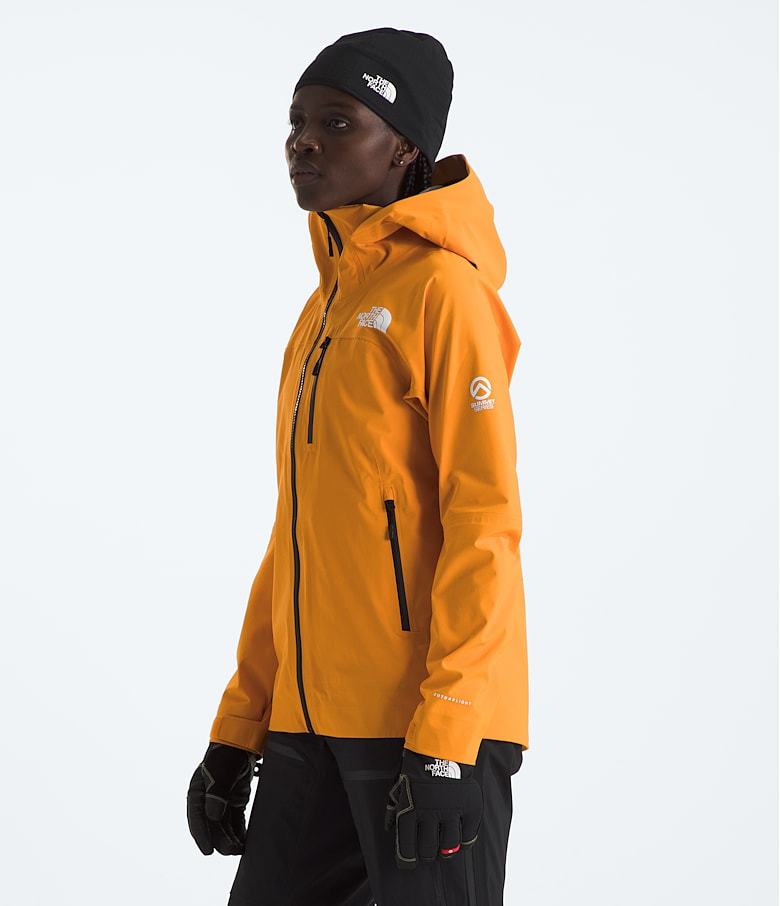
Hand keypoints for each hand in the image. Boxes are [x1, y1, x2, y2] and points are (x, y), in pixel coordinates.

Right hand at [187, 742, 258, 854]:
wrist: (244, 742)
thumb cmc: (228, 755)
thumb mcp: (221, 771)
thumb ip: (217, 793)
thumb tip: (213, 816)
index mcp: (197, 792)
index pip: (197, 818)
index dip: (202, 835)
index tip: (208, 851)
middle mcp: (207, 799)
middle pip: (212, 825)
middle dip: (221, 840)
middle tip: (232, 851)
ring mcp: (221, 801)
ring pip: (224, 826)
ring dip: (230, 838)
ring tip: (240, 850)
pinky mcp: (235, 801)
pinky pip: (235, 821)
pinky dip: (238, 832)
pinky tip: (244, 842)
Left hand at [383, 747, 482, 869]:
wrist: (442, 748)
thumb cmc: (417, 768)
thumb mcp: (400, 787)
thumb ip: (395, 809)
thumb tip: (390, 828)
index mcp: (410, 812)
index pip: (407, 849)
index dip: (407, 860)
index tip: (408, 862)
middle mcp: (430, 816)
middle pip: (428, 851)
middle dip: (426, 855)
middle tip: (427, 852)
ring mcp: (452, 813)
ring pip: (449, 848)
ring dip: (445, 851)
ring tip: (443, 848)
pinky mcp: (469, 809)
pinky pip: (468, 836)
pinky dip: (464, 841)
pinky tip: (459, 839)